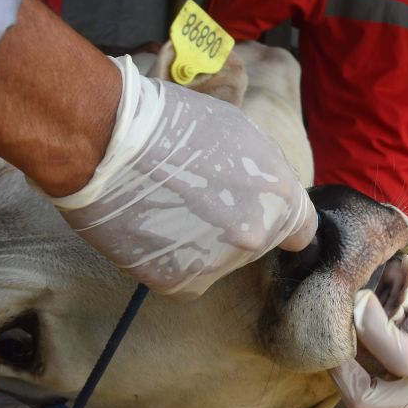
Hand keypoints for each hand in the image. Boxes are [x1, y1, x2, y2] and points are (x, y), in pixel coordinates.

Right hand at [50, 55, 317, 298]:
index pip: (302, 232)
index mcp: (281, 198)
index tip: (260, 216)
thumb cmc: (172, 124)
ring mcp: (218, 265)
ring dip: (200, 243)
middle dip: (234, 226)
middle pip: (256, 245)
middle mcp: (256, 237)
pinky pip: (183, 275)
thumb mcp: (242, 133)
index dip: (280, 223)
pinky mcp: (178, 283)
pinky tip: (151, 227)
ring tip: (166, 207)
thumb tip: (274, 194)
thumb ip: (267, 172)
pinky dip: (168, 258)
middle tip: (196, 199)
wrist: (105, 142)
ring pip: (217, 262)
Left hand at [331, 293, 407, 407]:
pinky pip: (389, 400)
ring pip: (371, 400)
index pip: (399, 354)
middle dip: (339, 367)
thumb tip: (389, 317)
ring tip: (360, 337)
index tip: (359, 300)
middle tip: (336, 337)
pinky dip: (377, 376)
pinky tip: (384, 351)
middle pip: (363, 398)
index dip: (370, 326)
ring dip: (357, 369)